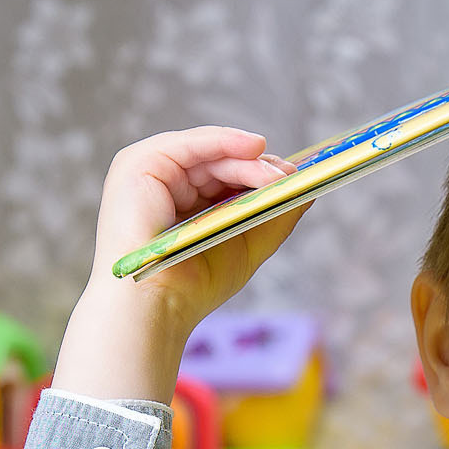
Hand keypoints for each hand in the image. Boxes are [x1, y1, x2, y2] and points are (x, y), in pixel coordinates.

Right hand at [54, 126, 305, 402]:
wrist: (157, 306)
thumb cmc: (194, 285)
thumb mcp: (248, 245)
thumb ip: (276, 216)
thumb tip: (310, 190)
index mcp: (182, 199)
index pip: (225, 174)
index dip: (259, 173)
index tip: (295, 177)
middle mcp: (164, 181)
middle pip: (219, 161)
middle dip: (259, 166)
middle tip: (292, 175)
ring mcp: (149, 170)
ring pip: (209, 152)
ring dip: (248, 159)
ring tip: (279, 175)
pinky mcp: (139, 164)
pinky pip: (189, 144)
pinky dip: (224, 142)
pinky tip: (254, 148)